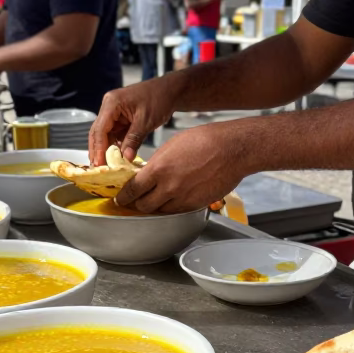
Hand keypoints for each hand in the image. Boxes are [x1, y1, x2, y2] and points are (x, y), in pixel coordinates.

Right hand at [90, 77, 178, 164]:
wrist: (170, 91)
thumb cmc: (159, 99)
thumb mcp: (146, 121)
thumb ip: (134, 139)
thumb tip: (125, 158)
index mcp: (112, 103)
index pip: (99, 129)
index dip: (98, 149)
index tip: (99, 164)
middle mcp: (109, 107)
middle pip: (97, 133)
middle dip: (97, 151)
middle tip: (98, 169)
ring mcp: (114, 113)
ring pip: (105, 135)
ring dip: (106, 151)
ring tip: (106, 168)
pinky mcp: (121, 119)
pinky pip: (114, 135)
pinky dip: (115, 147)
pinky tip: (116, 159)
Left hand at [115, 123, 249, 213]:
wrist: (232, 149)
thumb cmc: (205, 141)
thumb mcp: (172, 146)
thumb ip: (157, 163)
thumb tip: (148, 174)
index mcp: (159, 169)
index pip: (132, 190)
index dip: (124, 197)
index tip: (121, 198)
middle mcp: (169, 187)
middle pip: (144, 206)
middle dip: (138, 204)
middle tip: (137, 201)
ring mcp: (183, 198)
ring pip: (161, 211)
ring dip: (156, 207)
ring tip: (157, 199)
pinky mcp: (196, 205)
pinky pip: (178, 211)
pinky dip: (172, 207)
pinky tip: (174, 199)